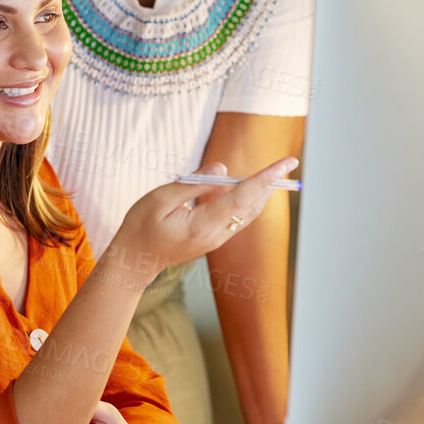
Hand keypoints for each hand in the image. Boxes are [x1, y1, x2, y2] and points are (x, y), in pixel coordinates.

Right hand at [101, 158, 298, 287]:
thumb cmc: (141, 227)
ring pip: (248, 213)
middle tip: (288, 163)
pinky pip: (238, 218)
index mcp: (203, 224)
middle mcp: (216, 235)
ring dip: (262, 192)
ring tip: (276, 173)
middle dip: (271, 183)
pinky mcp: (214, 239)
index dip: (265, 178)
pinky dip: (249, 201)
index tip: (285, 164)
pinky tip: (251, 188)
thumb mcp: (160, 198)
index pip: (242, 197)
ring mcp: (216, 240)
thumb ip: (194, 183)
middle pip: (252, 205)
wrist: (134, 260)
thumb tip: (223, 169)